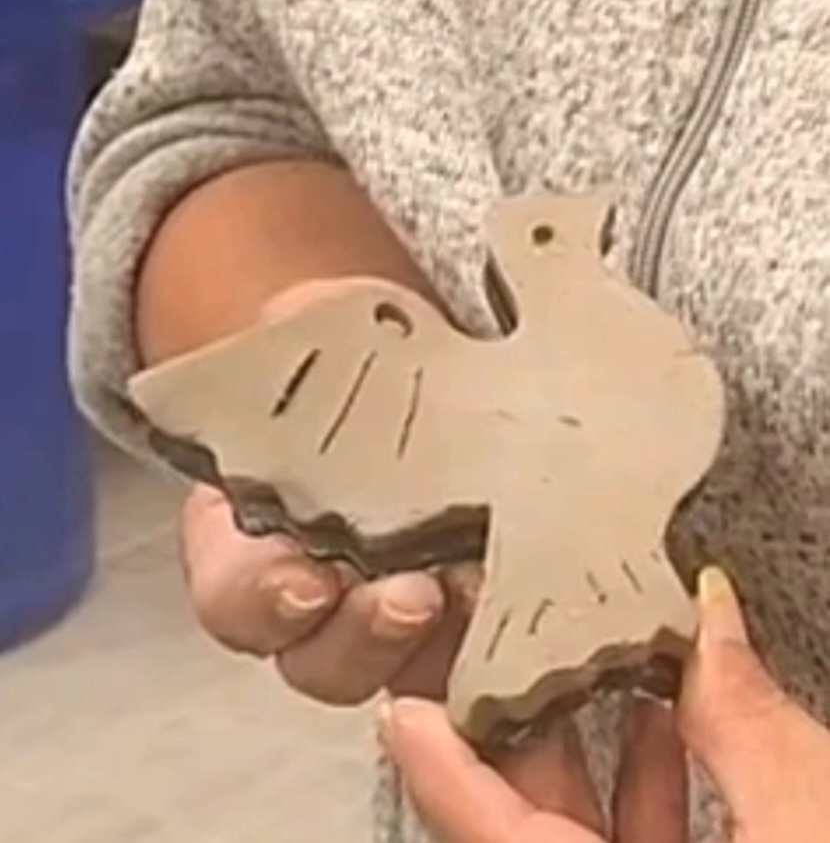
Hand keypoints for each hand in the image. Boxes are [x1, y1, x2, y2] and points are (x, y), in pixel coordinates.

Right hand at [177, 280, 475, 703]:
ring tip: (490, 589)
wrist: (428, 361)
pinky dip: (509, 633)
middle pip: (322, 660)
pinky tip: (543, 590)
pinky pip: (486, 649)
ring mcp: (403, 613)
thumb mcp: (314, 330)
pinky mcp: (474, 611)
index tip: (308, 581)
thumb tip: (300, 327)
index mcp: (255, 539)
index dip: (261, 600)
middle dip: (364, 635)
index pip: (234, 597)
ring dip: (447, 646)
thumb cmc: (353, 354)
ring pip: (409, 672)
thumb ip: (294, 341)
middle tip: (414, 594)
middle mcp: (324, 595)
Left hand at [380, 567, 829, 842]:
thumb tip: (712, 614)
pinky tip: (673, 724)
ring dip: (593, 748)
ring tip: (601, 663)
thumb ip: (748, 724)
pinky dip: (645, 786)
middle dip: (522, 726)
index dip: (440, 764)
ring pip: (577, 832)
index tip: (403, 705)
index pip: (488, 835)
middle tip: (511, 644)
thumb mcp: (813, 823)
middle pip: (525, 822)